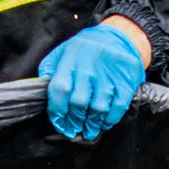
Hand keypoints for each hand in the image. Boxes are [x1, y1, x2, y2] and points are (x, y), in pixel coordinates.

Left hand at [39, 23, 145, 140]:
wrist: (119, 37)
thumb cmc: (86, 49)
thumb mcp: (63, 52)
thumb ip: (51, 70)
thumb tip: (41, 93)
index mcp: (71, 57)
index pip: (60, 89)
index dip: (58, 112)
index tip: (60, 124)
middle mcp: (90, 64)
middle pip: (79, 101)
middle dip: (75, 121)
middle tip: (74, 131)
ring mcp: (110, 72)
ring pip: (99, 106)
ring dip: (93, 124)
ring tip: (89, 131)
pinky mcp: (126, 79)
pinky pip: (118, 105)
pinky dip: (110, 119)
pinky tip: (104, 123)